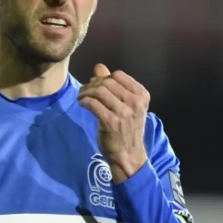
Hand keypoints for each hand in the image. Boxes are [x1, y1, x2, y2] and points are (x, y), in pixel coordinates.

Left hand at [77, 63, 149, 182]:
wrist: (128, 155)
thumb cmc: (127, 129)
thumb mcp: (125, 105)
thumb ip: (113, 85)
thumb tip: (99, 67)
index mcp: (142, 95)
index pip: (118, 75)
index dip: (103, 77)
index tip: (95, 85)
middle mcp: (135, 102)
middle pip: (107, 82)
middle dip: (91, 84)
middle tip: (84, 91)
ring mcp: (124, 113)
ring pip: (99, 91)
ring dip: (85, 92)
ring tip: (81, 97)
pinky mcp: (111, 122)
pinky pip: (93, 104)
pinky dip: (84, 101)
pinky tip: (82, 104)